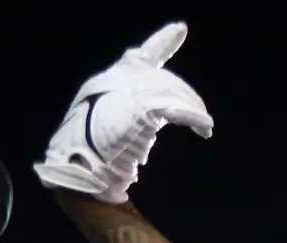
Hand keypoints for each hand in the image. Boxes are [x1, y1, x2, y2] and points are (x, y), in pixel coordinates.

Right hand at [35, 23, 212, 203]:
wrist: (80, 170)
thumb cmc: (98, 153)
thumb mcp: (125, 125)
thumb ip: (144, 111)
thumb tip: (170, 111)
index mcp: (113, 82)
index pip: (141, 56)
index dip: (162, 41)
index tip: (180, 29)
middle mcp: (117, 82)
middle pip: (164, 79)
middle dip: (188, 97)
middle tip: (204, 120)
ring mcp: (123, 96)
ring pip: (169, 91)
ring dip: (193, 108)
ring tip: (206, 127)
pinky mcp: (133, 113)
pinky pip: (169, 107)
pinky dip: (190, 115)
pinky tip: (204, 126)